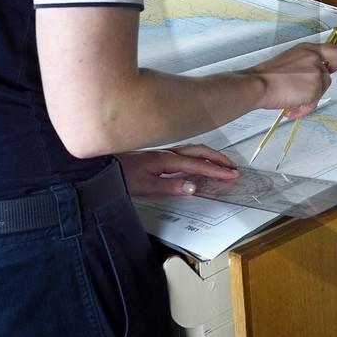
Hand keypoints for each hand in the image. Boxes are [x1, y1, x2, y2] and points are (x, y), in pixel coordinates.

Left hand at [118, 144, 239, 196]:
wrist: (104, 166)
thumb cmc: (121, 174)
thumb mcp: (146, 186)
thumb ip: (171, 187)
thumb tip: (193, 187)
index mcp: (167, 160)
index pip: (199, 165)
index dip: (217, 171)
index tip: (231, 175)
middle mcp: (168, 153)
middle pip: (201, 151)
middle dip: (219, 159)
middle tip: (233, 168)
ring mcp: (164, 152)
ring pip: (194, 149)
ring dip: (211, 155)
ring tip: (222, 163)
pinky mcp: (160, 154)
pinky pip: (186, 152)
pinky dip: (199, 155)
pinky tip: (198, 161)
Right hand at [244, 40, 336, 118]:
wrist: (257, 84)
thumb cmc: (266, 76)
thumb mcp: (288, 61)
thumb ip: (304, 65)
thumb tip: (311, 77)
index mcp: (307, 49)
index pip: (334, 51)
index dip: (334, 63)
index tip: (328, 70)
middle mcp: (314, 58)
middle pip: (327, 77)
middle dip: (314, 89)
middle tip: (299, 94)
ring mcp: (316, 73)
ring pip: (321, 91)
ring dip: (307, 100)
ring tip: (290, 103)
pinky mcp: (314, 89)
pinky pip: (314, 104)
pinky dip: (303, 109)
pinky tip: (290, 109)